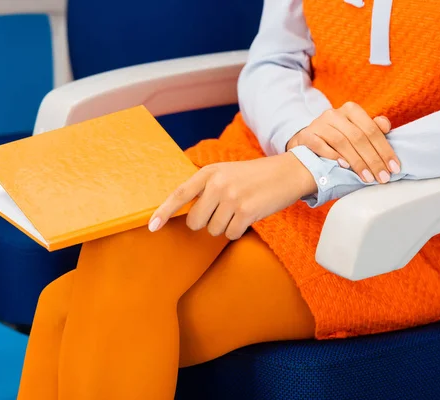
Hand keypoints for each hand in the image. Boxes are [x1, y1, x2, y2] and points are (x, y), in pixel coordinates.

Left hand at [148, 153, 315, 239]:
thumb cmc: (254, 176)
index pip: (180, 194)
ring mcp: (232, 198)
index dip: (163, 211)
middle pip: (195, 221)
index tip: (151, 226)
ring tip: (239, 210)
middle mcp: (218, 184)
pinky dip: (238, 230)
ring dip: (225, 226)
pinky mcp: (246, 211)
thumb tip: (186, 212)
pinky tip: (248, 217)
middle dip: (206, 223)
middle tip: (222, 212)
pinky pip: (230, 234)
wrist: (288, 172)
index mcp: (210, 172)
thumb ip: (206, 187)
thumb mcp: (227, 173)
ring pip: (213, 230)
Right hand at [286, 102, 400, 182]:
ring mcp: (319, 124)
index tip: (394, 168)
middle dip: (373, 160)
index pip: (372, 130)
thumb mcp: (355, 131)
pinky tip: (343, 166)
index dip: (385, 150)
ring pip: (341, 142)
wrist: (307, 142)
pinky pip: (320, 145)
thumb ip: (372, 128)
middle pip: (358, 137)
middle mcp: (334, 114)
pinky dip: (332, 156)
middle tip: (382, 177)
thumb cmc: (336, 139)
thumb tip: (386, 126)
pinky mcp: (305, 135)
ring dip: (357, 162)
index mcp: (351, 110)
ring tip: (367, 177)